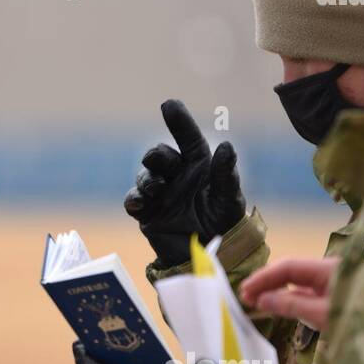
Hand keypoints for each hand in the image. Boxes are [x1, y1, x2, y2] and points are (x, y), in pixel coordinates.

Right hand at [124, 99, 245, 267]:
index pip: (187, 139)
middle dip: (156, 156)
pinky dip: (134, 199)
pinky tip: (140, 203)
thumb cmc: (224, 226)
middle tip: (156, 160)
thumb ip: (225, 175)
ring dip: (147, 179)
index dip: (179, 121)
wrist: (209, 259)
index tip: (168, 104)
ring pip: (145, 176)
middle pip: (159, 155)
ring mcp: (161, 194)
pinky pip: (134, 200)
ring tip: (154, 190)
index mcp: (199, 167)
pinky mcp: (147, 213)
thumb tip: (226, 146)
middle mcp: (178, 176)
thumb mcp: (229, 201)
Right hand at [239, 256, 339, 331]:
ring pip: (297, 283)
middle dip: (266, 283)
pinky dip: (289, 298)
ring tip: (255, 301)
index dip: (264, 277)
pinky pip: (305, 293)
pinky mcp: (333, 296)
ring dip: (275, 291)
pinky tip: (276, 304)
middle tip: (245, 297)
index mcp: (326, 269)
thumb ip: (291, 306)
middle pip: (291, 272)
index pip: (288, 267)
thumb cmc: (357, 322)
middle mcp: (327, 271)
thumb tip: (261, 300)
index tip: (245, 290)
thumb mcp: (322, 314)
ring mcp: (331, 284)